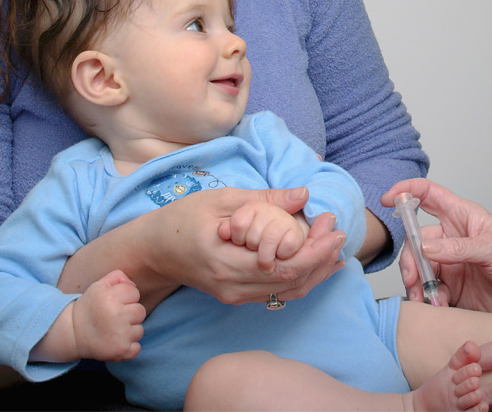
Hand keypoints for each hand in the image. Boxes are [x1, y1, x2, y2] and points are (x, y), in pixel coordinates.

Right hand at [71, 270, 144, 361]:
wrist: (72, 333)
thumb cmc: (90, 307)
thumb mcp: (99, 286)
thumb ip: (118, 277)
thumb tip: (134, 285)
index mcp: (110, 297)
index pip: (135, 293)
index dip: (125, 298)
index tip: (113, 303)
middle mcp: (116, 315)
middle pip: (140, 311)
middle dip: (129, 313)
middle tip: (113, 317)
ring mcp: (119, 335)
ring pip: (139, 330)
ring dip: (129, 331)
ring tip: (112, 330)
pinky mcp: (121, 350)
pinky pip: (137, 348)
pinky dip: (128, 347)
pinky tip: (115, 342)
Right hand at [143, 186, 344, 305]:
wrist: (153, 251)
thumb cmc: (181, 220)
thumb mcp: (221, 200)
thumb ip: (264, 199)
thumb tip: (303, 195)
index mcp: (227, 263)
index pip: (284, 267)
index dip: (315, 250)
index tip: (333, 227)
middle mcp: (233, 288)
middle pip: (291, 282)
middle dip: (321, 257)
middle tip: (339, 232)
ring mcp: (235, 296)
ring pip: (288, 291)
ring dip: (316, 270)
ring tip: (335, 246)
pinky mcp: (237, 296)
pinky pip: (277, 292)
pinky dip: (301, 277)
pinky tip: (317, 261)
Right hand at [381, 178, 491, 319]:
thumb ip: (460, 247)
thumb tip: (426, 246)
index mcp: (461, 217)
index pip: (428, 195)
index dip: (406, 191)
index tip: (388, 199)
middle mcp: (449, 238)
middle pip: (415, 240)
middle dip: (411, 260)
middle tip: (415, 281)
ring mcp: (447, 263)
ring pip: (417, 268)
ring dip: (416, 284)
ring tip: (427, 299)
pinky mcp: (447, 287)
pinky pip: (426, 290)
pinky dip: (427, 299)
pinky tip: (438, 306)